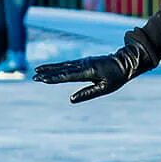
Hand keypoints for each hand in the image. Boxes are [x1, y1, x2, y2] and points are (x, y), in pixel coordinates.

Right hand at [32, 36, 154, 103]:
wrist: (126, 62)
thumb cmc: (117, 77)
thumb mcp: (105, 88)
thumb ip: (88, 93)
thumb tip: (71, 100)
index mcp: (88, 71)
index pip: (67, 76)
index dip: (53, 78)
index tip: (42, 79)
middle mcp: (84, 65)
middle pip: (62, 69)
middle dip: (48, 73)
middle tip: (34, 76)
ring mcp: (84, 62)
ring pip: (64, 65)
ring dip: (50, 68)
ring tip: (38, 70)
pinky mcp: (85, 61)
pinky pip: (69, 64)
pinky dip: (58, 66)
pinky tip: (51, 68)